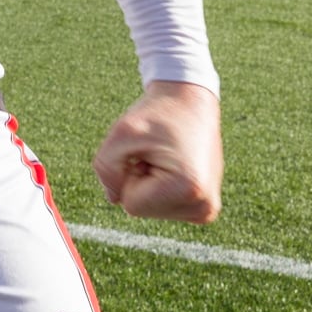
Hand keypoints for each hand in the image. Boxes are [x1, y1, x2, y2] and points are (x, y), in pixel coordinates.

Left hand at [92, 81, 222, 222]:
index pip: (131, 204)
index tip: (148, 151)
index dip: (129, 175)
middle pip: (141, 210)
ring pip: (150, 210)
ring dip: (149, 183)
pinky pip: (162, 208)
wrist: (190, 101)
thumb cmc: (157, 114)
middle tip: (157, 153)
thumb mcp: (121, 133)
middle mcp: (204, 206)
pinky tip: (174, 166)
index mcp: (188, 189)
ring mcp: (206, 209)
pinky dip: (159, 188)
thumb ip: (105, 169)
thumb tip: (113, 198)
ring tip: (166, 157)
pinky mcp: (204, 208)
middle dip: (139, 180)